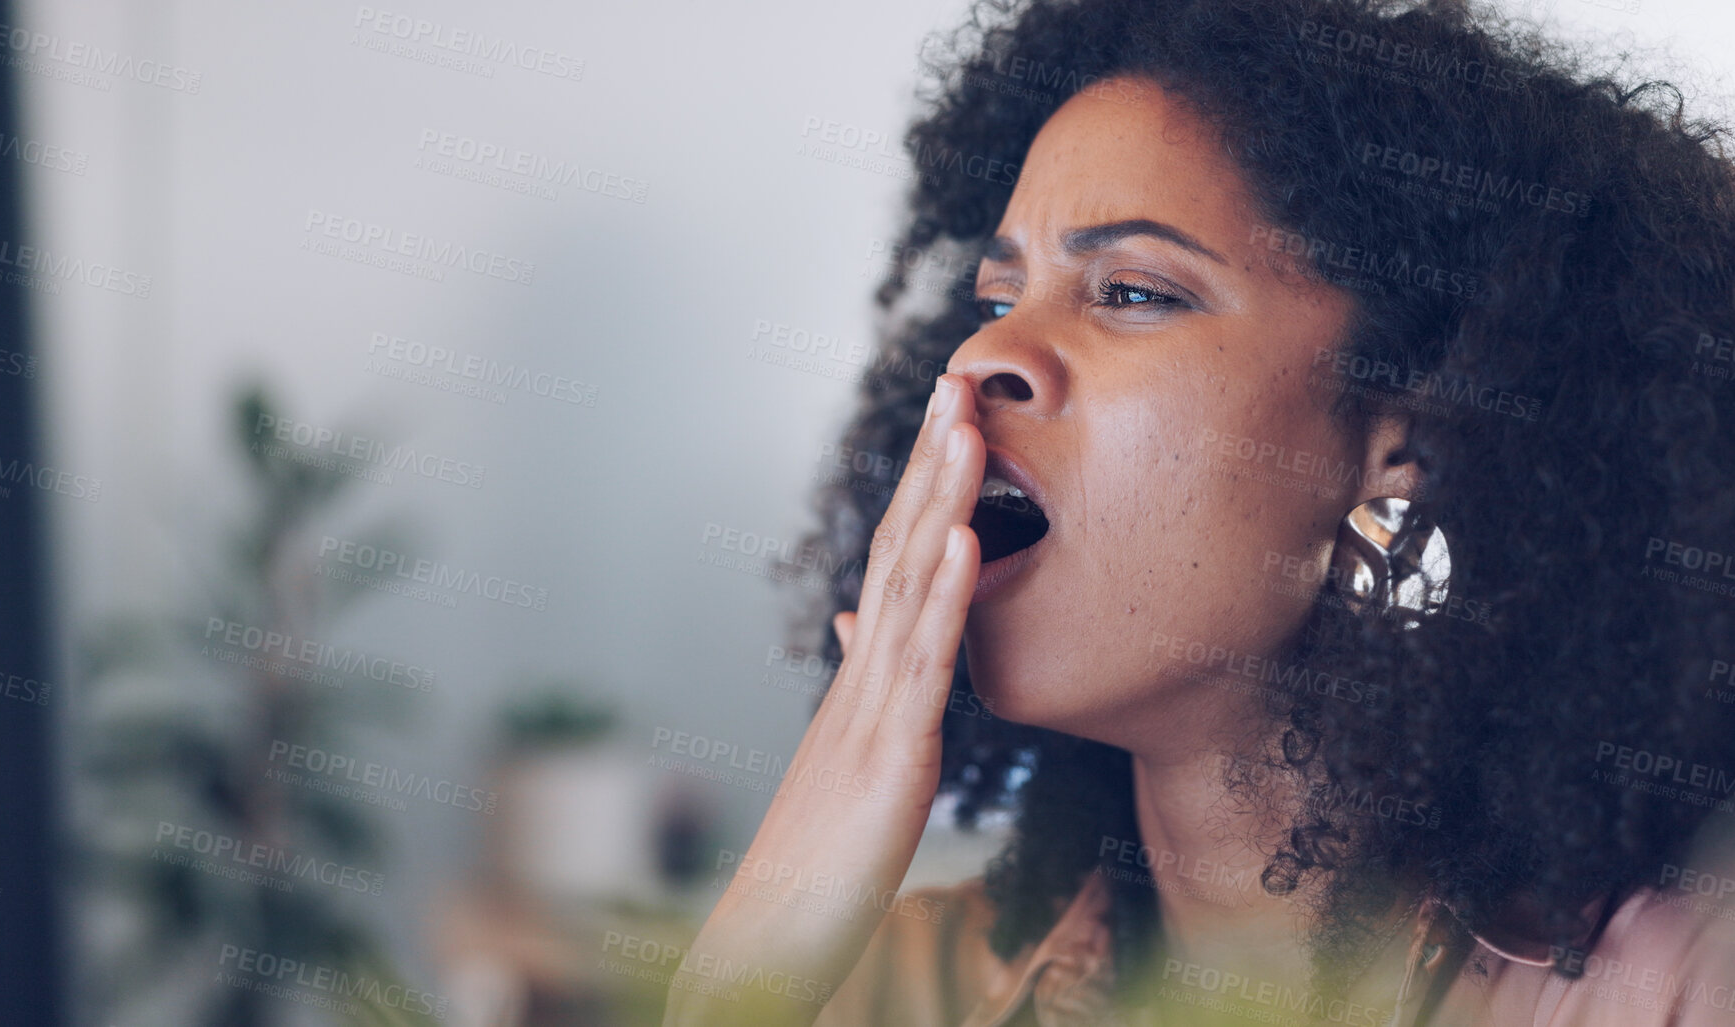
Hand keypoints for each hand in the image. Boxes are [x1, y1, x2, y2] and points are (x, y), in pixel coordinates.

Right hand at [664, 373, 982, 1025]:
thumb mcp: (848, 759)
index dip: (924, 485)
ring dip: (939, 499)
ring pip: (907, 585)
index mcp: (863, 676)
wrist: (766, 941)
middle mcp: (862, 675)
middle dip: (931, 460)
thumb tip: (859, 621)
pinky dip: (943, 597)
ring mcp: (871, 709)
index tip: (952, 415)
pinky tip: (966, 539)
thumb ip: (863, 686)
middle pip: (897, 546)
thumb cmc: (813, 859)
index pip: (895, 559)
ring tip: (968, 423)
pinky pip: (920, 667)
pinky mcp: (890, 755)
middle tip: (958, 375)